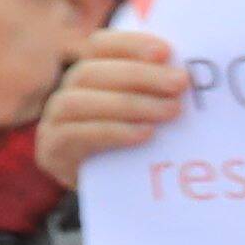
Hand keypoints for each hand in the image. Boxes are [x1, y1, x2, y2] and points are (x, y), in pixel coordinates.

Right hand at [33, 27, 182, 181]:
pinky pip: (75, 134)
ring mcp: (53, 122)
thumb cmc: (143, 151)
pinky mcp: (51, 151)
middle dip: (138, 75)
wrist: (120, 200)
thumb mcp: (155, 116)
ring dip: (128, 103)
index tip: (166, 51)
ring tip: (171, 111)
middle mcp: (66, 93)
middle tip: (180, 83)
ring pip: (78, 101)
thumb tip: (193, 72)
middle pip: (90, 71)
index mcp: (90, 76)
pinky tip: (145, 134)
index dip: (129, 44)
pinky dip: (112, 131)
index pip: (99, 46)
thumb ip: (163, 92)